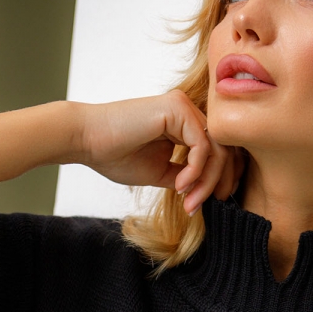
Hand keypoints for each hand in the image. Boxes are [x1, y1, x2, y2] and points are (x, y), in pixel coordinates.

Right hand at [78, 91, 243, 214]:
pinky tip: (179, 185)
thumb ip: (187, 177)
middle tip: (210, 205)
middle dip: (220, 181)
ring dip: (207, 181)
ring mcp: (184, 107)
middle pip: (224, 148)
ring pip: (217, 149)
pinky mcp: (177, 108)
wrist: (87, 142)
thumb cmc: (117, 156)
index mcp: (185, 124)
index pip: (219, 150)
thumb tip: (211, 191)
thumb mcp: (162, 173)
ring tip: (189, 200)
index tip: (209, 203)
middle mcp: (188, 111)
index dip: (221, 178)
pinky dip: (195, 170)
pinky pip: (202, 146)